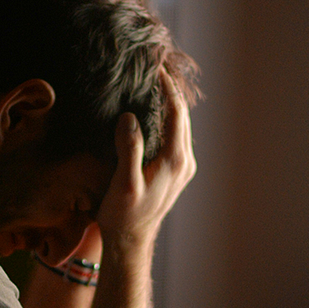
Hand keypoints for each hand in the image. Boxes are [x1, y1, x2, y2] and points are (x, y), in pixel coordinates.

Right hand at [96, 70, 195, 254]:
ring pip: (181, 125)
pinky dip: (167, 119)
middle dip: (171, 90)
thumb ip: (129, 149)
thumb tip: (129, 117)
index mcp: (175, 160)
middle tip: (155, 67)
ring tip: (154, 83)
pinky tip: (153, 112)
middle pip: (183, 115)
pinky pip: (176, 136)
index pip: (176, 112)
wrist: (130, 241)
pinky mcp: (176, 171)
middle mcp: (185, 161)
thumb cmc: (123, 215)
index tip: (156, 66)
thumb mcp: (123, 183)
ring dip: (170, 104)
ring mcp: (183, 167)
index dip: (167, 87)